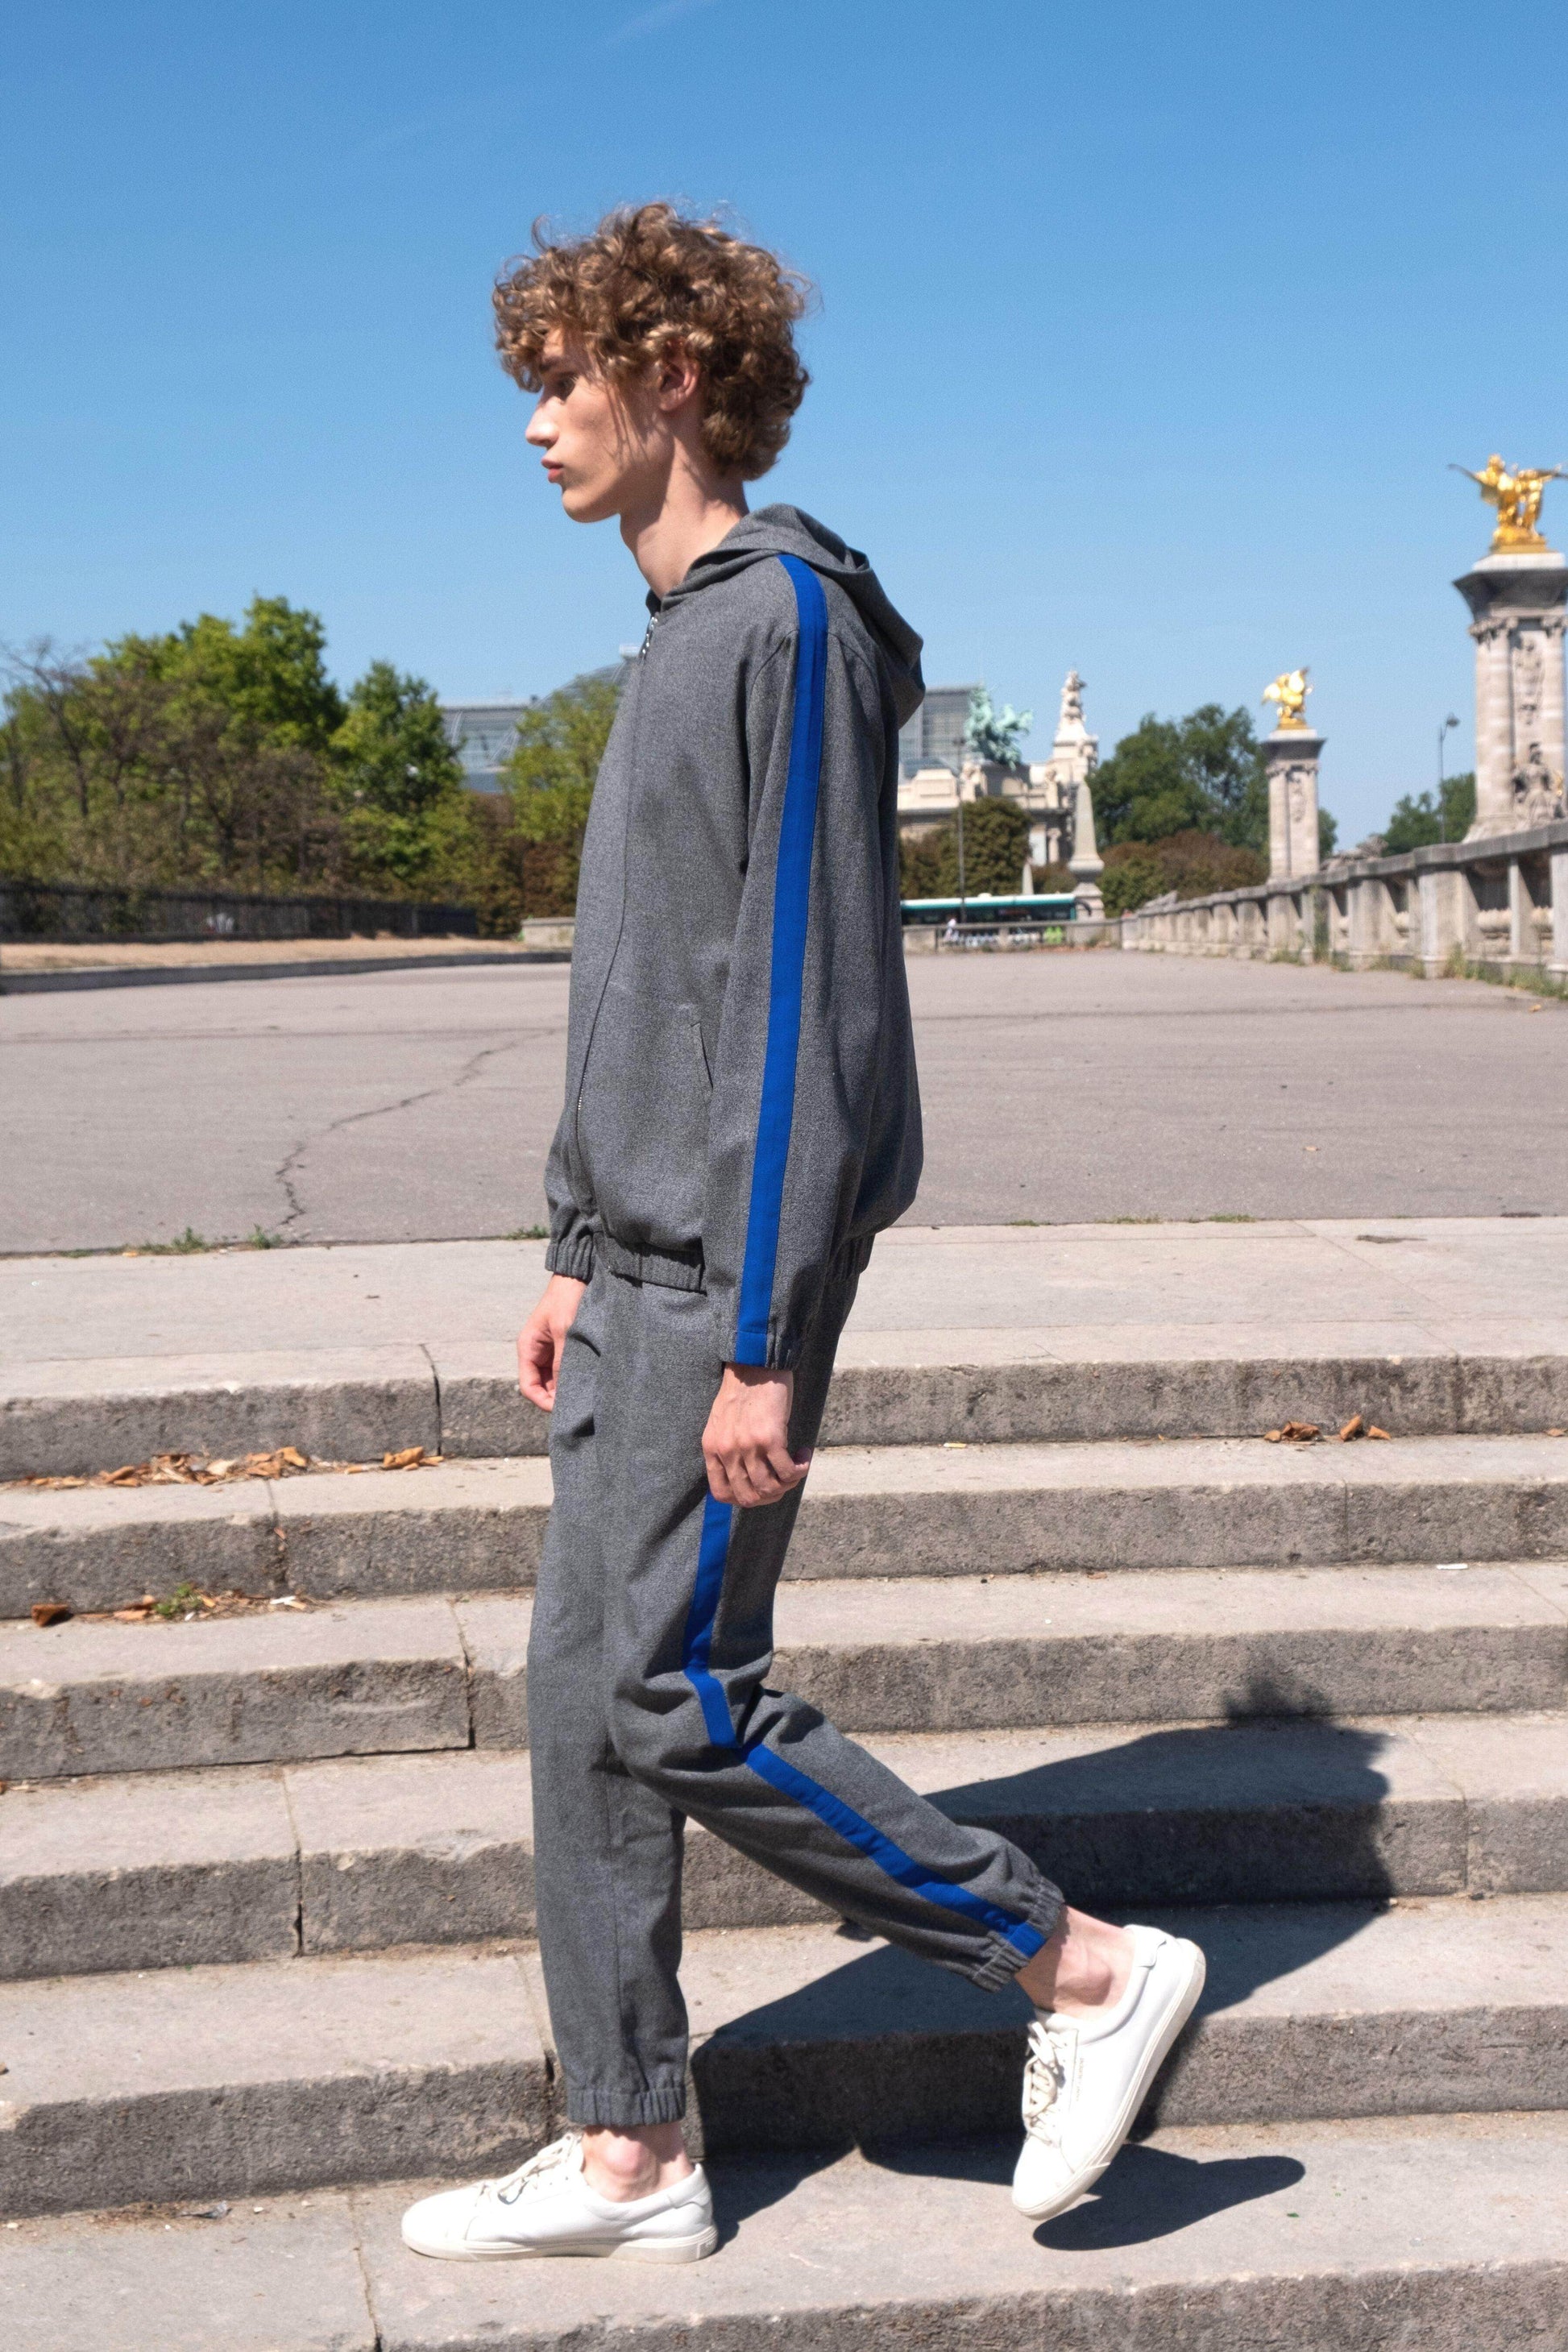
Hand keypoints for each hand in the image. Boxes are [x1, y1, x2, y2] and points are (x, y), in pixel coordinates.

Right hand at [517, 1275, 586, 1409]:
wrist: (578, 1276)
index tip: (564, 1410)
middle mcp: (536, 1353)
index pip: (528, 1386)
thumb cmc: (567, 1299)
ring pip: (555, 1381)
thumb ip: (562, 1361)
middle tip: (579, 1406)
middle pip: (542, 1387)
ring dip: (567, 1389)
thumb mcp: (564, 1331)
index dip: (543, 1402)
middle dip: (557, 1398)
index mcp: (528, 1348)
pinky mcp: (564, 1348)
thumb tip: (564, 1392)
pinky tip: (588, 1382)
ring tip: (586, 1395)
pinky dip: (574, 1378)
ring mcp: (550, 1351)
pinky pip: (566, 1370)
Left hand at [702, 1364, 809, 1507]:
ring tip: (797, 1466)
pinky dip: (800, 1470)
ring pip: (770, 1488)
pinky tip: (804, 1456)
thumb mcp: (721, 1424)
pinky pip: (788, 1471)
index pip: (721, 1493)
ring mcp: (748, 1446)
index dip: (743, 1498)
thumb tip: (743, 1476)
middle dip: (771, 1495)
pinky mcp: (771, 1438)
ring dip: (789, 1483)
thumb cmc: (741, 1391)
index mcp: (712, 1449)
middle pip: (749, 1496)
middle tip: (783, 1481)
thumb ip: (726, 1449)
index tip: (760, 1489)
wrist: (755, 1365)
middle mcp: (727, 1451)